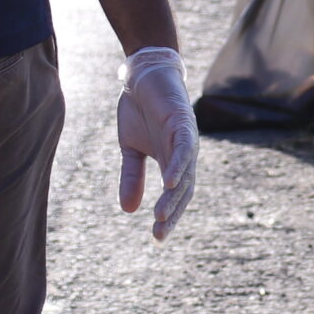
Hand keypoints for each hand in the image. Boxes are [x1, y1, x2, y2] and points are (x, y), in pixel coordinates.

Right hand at [117, 47, 199, 240]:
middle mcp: (183, 154)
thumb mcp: (130, 148)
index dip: (169, 217)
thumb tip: (128, 211)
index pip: (176, 196)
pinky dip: (178, 165)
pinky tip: (169, 181)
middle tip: (159, 234)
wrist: (142, 75)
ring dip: (174, 195)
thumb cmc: (139, 110)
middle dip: (172, 213)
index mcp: (172, 162)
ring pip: (185, 173)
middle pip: (183, 190)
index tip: (157, 238)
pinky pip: (183, 147)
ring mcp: (185, 138)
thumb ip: (132, 177)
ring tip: (160, 216)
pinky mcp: (182, 122)